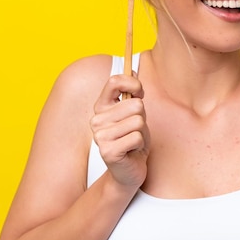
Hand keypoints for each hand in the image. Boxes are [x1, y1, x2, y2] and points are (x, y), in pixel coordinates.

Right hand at [90, 73, 149, 188]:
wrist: (129, 170)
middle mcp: (96, 120)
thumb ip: (131, 93)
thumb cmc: (133, 138)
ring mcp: (100, 136)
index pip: (115, 81)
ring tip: (133, 141)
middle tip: (135, 130)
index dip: (133, 83)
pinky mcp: (108, 151)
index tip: (140, 94)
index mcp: (101, 107)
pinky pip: (137, 137)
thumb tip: (133, 68)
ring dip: (142, 133)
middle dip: (142, 118)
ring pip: (138, 121)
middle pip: (135, 105)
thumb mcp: (134, 113)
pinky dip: (140, 144)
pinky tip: (132, 151)